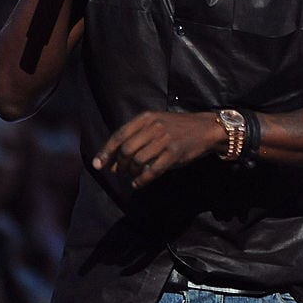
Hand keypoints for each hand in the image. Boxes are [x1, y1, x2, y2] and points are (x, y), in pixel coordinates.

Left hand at [92, 110, 220, 187]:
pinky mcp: (175, 153)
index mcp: (147, 118)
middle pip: (126, 150)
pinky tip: (138, 184)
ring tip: (132, 177)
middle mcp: (154, 127)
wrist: (205, 128)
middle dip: (120, 165)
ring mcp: (165, 140)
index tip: (97, 165)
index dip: (106, 152)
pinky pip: (153, 170)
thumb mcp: (156, 123)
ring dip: (131, 173)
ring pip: (138, 161)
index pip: (119, 135)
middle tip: (121, 172)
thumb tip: (113, 162)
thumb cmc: (177, 127)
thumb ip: (136, 137)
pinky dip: (142, 180)